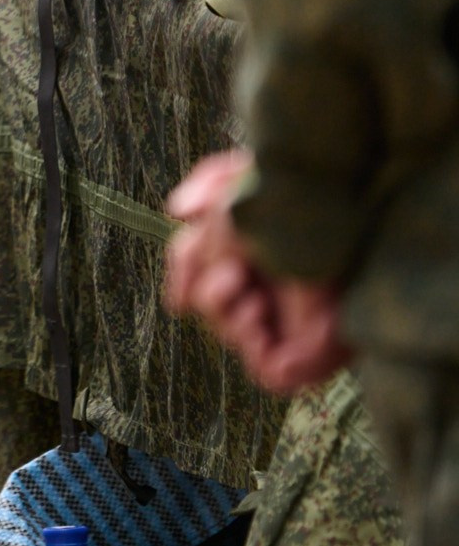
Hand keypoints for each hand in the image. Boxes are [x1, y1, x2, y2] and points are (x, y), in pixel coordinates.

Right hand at [164, 148, 349, 392]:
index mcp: (247, 251)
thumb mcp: (256, 173)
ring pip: (229, 334)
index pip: (195, 268)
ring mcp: (287, 322)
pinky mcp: (309, 355)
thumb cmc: (319, 195)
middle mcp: (264, 287)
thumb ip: (210, 182)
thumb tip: (176, 210)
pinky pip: (269, 372)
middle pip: (204, 303)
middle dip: (207, 292)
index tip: (187, 265)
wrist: (368, 222)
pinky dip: (255, 350)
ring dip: (227, 316)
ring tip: (251, 296)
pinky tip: (258, 320)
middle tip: (234, 273)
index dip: (183, 271)